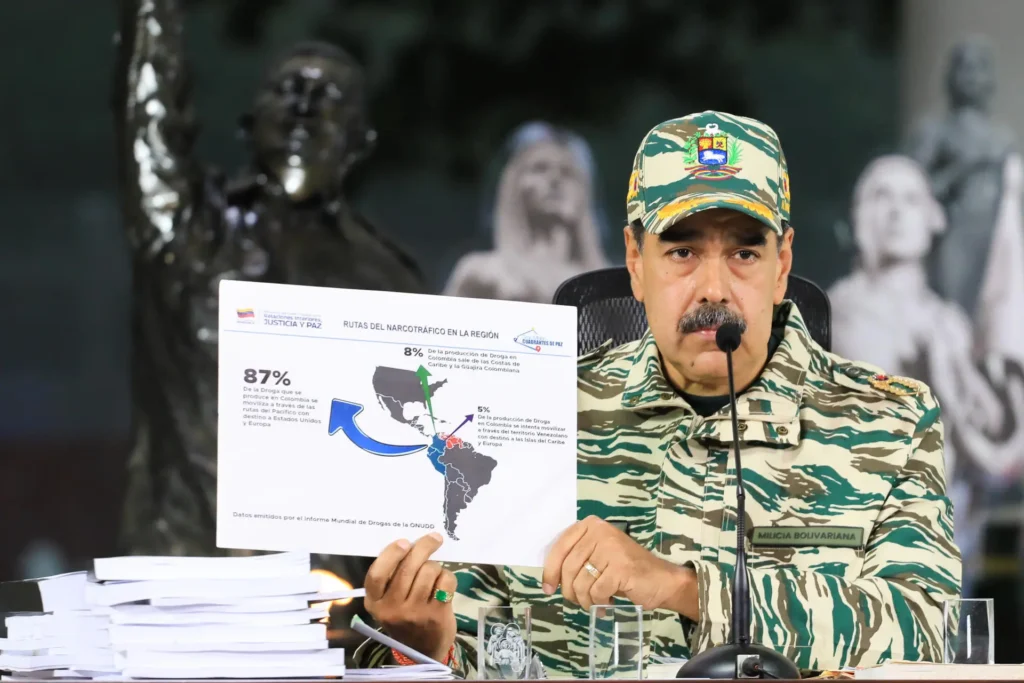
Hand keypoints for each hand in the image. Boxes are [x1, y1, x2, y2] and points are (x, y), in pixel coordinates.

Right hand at [364, 532, 456, 662]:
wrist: (423, 650)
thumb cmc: (405, 617)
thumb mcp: (388, 602)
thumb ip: (392, 578)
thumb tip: (410, 544)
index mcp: (375, 603)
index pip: (377, 575)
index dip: (391, 555)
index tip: (404, 542)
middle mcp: (391, 609)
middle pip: (408, 568)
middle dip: (424, 547)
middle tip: (434, 538)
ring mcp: (414, 613)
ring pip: (428, 571)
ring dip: (435, 566)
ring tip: (434, 573)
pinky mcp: (435, 615)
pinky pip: (445, 581)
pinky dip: (447, 576)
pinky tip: (444, 584)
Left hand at [541, 516, 696, 617]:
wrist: (662, 580)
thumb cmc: (626, 571)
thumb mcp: (597, 556)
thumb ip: (576, 559)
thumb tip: (549, 580)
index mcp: (591, 525)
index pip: (559, 547)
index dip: (550, 571)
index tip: (548, 589)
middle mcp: (600, 532)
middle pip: (568, 568)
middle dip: (570, 591)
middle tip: (579, 601)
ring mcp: (611, 549)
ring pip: (580, 583)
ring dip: (586, 600)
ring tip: (596, 602)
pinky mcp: (621, 568)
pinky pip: (596, 592)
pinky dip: (600, 603)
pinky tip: (608, 602)